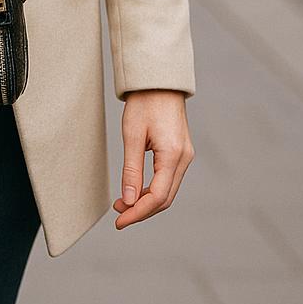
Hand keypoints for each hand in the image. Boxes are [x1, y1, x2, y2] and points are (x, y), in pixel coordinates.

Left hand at [113, 89, 193, 227]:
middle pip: (165, 199)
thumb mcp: (132, 135)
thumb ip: (131, 170)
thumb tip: (128, 201)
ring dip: (146, 202)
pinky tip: (136, 191)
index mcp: (173, 155)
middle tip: (118, 215)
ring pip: (168, 191)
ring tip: (122, 204)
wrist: (159, 81)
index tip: (119, 222)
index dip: (138, 213)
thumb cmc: (144, 103)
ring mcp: (185, 156)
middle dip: (141, 211)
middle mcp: (184, 158)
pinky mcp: (180, 152)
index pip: (157, 197)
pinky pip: (168, 179)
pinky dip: (152, 190)